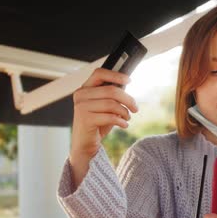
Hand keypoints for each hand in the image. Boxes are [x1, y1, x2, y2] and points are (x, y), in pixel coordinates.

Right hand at [69, 68, 137, 186]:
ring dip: (125, 112)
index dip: (116, 75)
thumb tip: (126, 84)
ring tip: (127, 118)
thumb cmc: (97, 124)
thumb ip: (112, 95)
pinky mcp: (85, 119)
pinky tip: (124, 125)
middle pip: (111, 90)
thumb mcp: (106, 107)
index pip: (99, 73)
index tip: (129, 80)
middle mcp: (81, 95)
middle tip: (135, 108)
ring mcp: (81, 107)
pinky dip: (121, 121)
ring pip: (112, 103)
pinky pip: (110, 116)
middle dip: (128, 99)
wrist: (85, 144)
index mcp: (85, 89)